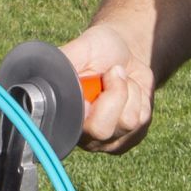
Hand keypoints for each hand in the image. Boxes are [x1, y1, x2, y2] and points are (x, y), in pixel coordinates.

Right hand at [64, 19, 156, 153]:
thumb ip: (65, 62)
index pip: (70, 125)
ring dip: (129, 92)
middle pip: (101, 130)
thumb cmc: (99, 51)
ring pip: (127, 123)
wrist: (126, 55)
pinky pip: (142, 121)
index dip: (86, 103)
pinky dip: (140, 98)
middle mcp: (81, 135)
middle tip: (111, 74)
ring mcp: (106, 141)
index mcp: (63, 114)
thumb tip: (49, 72)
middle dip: (113, 93)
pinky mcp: (130, 139)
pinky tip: (130, 91)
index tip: (93, 78)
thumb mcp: (82, 48)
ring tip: (119, 80)